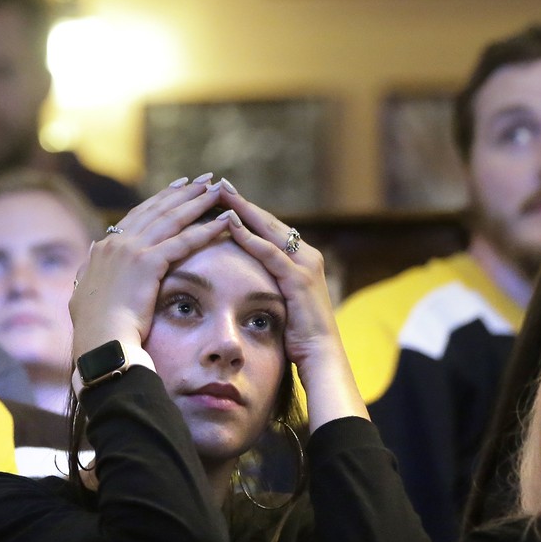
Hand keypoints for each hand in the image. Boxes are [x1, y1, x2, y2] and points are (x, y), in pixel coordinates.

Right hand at [69, 176, 228, 357]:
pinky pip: (182, 242)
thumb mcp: (85, 290)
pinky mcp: (147, 264)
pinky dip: (205, 231)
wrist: (100, 341)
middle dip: (183, 192)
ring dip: (196, 203)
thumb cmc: (94, 326)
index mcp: (104, 248)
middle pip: (157, 210)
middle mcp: (116, 243)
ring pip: (171, 220)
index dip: (161, 199)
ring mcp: (131, 251)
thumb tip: (92, 251)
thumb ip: (90, 268)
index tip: (179, 186)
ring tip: (217, 191)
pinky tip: (223, 223)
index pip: (138, 216)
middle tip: (204, 180)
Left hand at [217, 183, 368, 426]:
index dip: (247, 212)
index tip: (223, 197)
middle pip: (269, 222)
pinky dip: (249, 236)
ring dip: (244, 211)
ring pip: (269, 229)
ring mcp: (305, 266)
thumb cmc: (300, 337)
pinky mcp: (299, 280)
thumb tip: (248, 280)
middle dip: (243, 202)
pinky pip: (270, 253)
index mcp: (302, 260)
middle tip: (218, 183)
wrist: (322, 358)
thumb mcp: (283, 303)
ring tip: (221, 194)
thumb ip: (270, 286)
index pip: (270, 229)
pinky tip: (230, 224)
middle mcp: (307, 256)